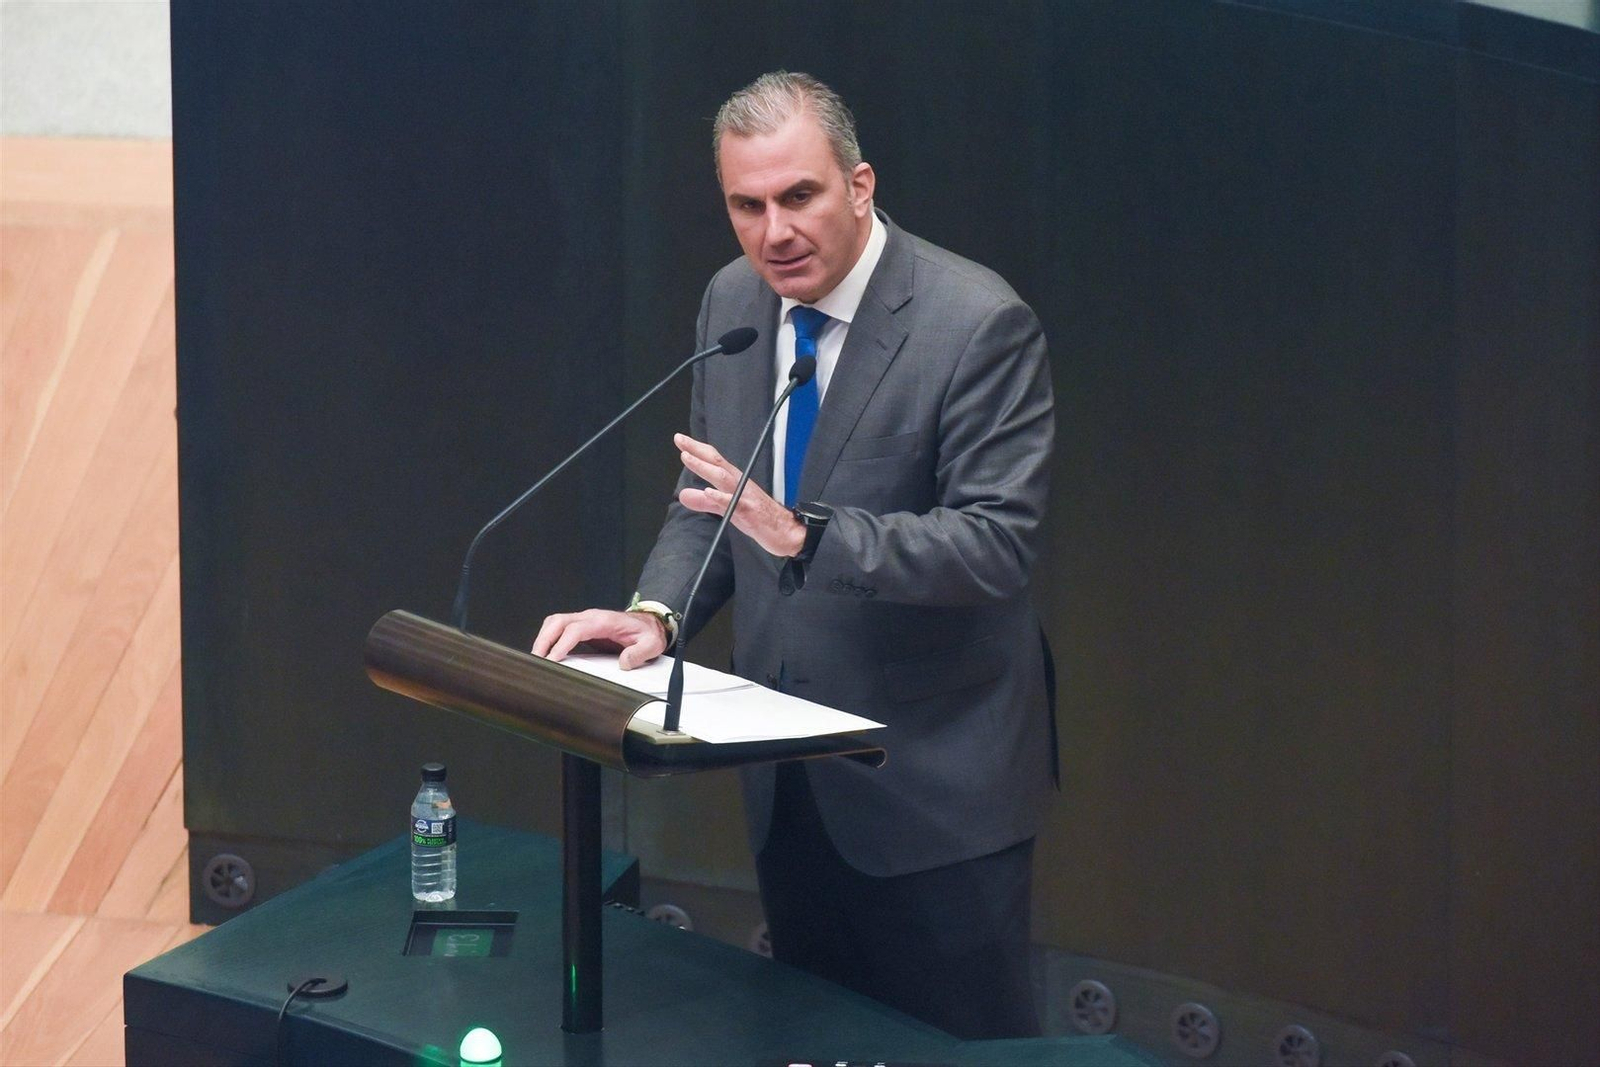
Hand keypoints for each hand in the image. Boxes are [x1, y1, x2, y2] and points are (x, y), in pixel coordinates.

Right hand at [532, 608, 665, 669]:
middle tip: (537, 660)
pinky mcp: (581, 627)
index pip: (575, 629)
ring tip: (537, 658)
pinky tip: (546, 654)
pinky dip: (548, 639)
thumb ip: (639, 653)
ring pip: (555, 622)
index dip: (561, 644)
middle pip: (558, 622)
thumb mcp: (651, 644)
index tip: (552, 659)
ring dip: (543, 638)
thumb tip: (624, 663)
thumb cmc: (647, 632)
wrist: (649, 624)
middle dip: (544, 640)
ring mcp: (584, 620)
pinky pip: (559, 628)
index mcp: (604, 621)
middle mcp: (590, 617)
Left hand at [675, 433, 804, 557]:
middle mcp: (740, 483)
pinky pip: (733, 502)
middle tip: (680, 439)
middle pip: (717, 462)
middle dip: (697, 450)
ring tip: (687, 458)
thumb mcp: (727, 508)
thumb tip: (684, 495)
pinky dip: (720, 497)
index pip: (714, 460)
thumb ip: (704, 501)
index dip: (697, 449)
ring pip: (722, 477)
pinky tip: (709, 492)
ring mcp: (744, 496)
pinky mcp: (749, 511)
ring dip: (704, 467)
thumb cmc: (759, 517)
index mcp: (735, 481)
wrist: (786, 531)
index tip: (680, 439)